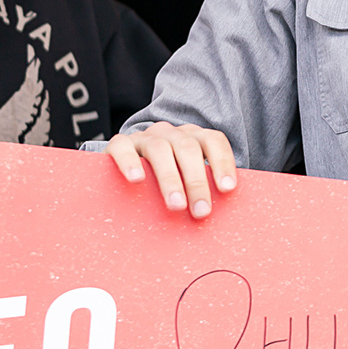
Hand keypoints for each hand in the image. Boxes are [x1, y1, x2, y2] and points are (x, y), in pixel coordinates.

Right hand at [106, 121, 236, 219]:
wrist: (125, 168)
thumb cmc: (164, 181)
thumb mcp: (185, 181)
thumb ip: (201, 189)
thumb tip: (214, 215)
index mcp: (192, 138)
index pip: (213, 141)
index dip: (222, 162)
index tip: (227, 188)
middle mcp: (170, 133)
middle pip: (188, 148)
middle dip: (197, 181)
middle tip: (201, 211)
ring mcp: (144, 137)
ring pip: (159, 149)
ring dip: (170, 179)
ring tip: (176, 205)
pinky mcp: (119, 144)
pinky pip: (123, 147)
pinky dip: (130, 162)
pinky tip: (136, 180)